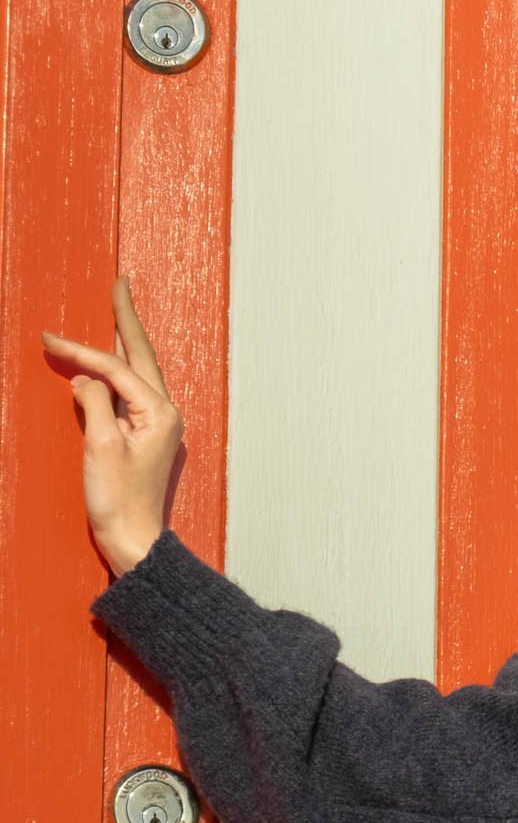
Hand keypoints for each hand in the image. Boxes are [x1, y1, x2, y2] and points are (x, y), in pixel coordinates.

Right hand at [40, 275, 184, 575]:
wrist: (134, 540)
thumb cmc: (119, 501)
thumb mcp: (101, 448)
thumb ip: (95, 405)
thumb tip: (87, 379)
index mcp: (158, 412)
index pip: (115, 369)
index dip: (81, 352)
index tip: (48, 339)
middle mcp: (165, 413)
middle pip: (141, 354)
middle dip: (126, 318)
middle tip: (121, 282)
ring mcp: (158, 424)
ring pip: (139, 369)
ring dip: (125, 340)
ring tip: (119, 309)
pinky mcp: (147, 435)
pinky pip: (132, 390)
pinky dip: (119, 368)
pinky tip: (114, 360)